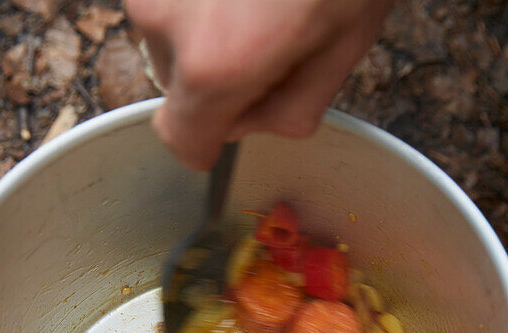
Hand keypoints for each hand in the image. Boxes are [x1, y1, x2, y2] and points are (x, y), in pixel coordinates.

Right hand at [125, 0, 393, 169]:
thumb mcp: (344, 46)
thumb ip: (291, 109)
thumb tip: (253, 120)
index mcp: (216, 67)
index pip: (180, 137)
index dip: (206, 140)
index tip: (222, 127)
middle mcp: (163, 20)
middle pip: (176, 76)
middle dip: (217, 69)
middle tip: (271, 31)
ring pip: (168, 22)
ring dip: (206, 18)